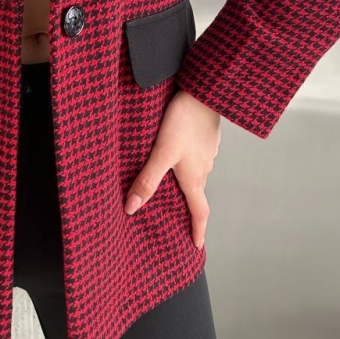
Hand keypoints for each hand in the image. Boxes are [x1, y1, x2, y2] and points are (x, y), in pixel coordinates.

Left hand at [123, 89, 220, 248]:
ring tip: (172, 183)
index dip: (198, 230)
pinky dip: (188, 163)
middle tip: (179, 216)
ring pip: (197, 173)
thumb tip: (131, 209)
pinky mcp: (207, 137)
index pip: (200, 212)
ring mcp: (208, 152)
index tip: (196, 245)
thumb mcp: (162, 152)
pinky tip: (177, 153)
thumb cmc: (183, 122)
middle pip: (197, 193)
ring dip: (187, 182)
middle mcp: (204, 168)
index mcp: (194, 177)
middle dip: (189, 207)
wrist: (204, 93)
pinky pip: (197, 157)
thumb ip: (147, 179)